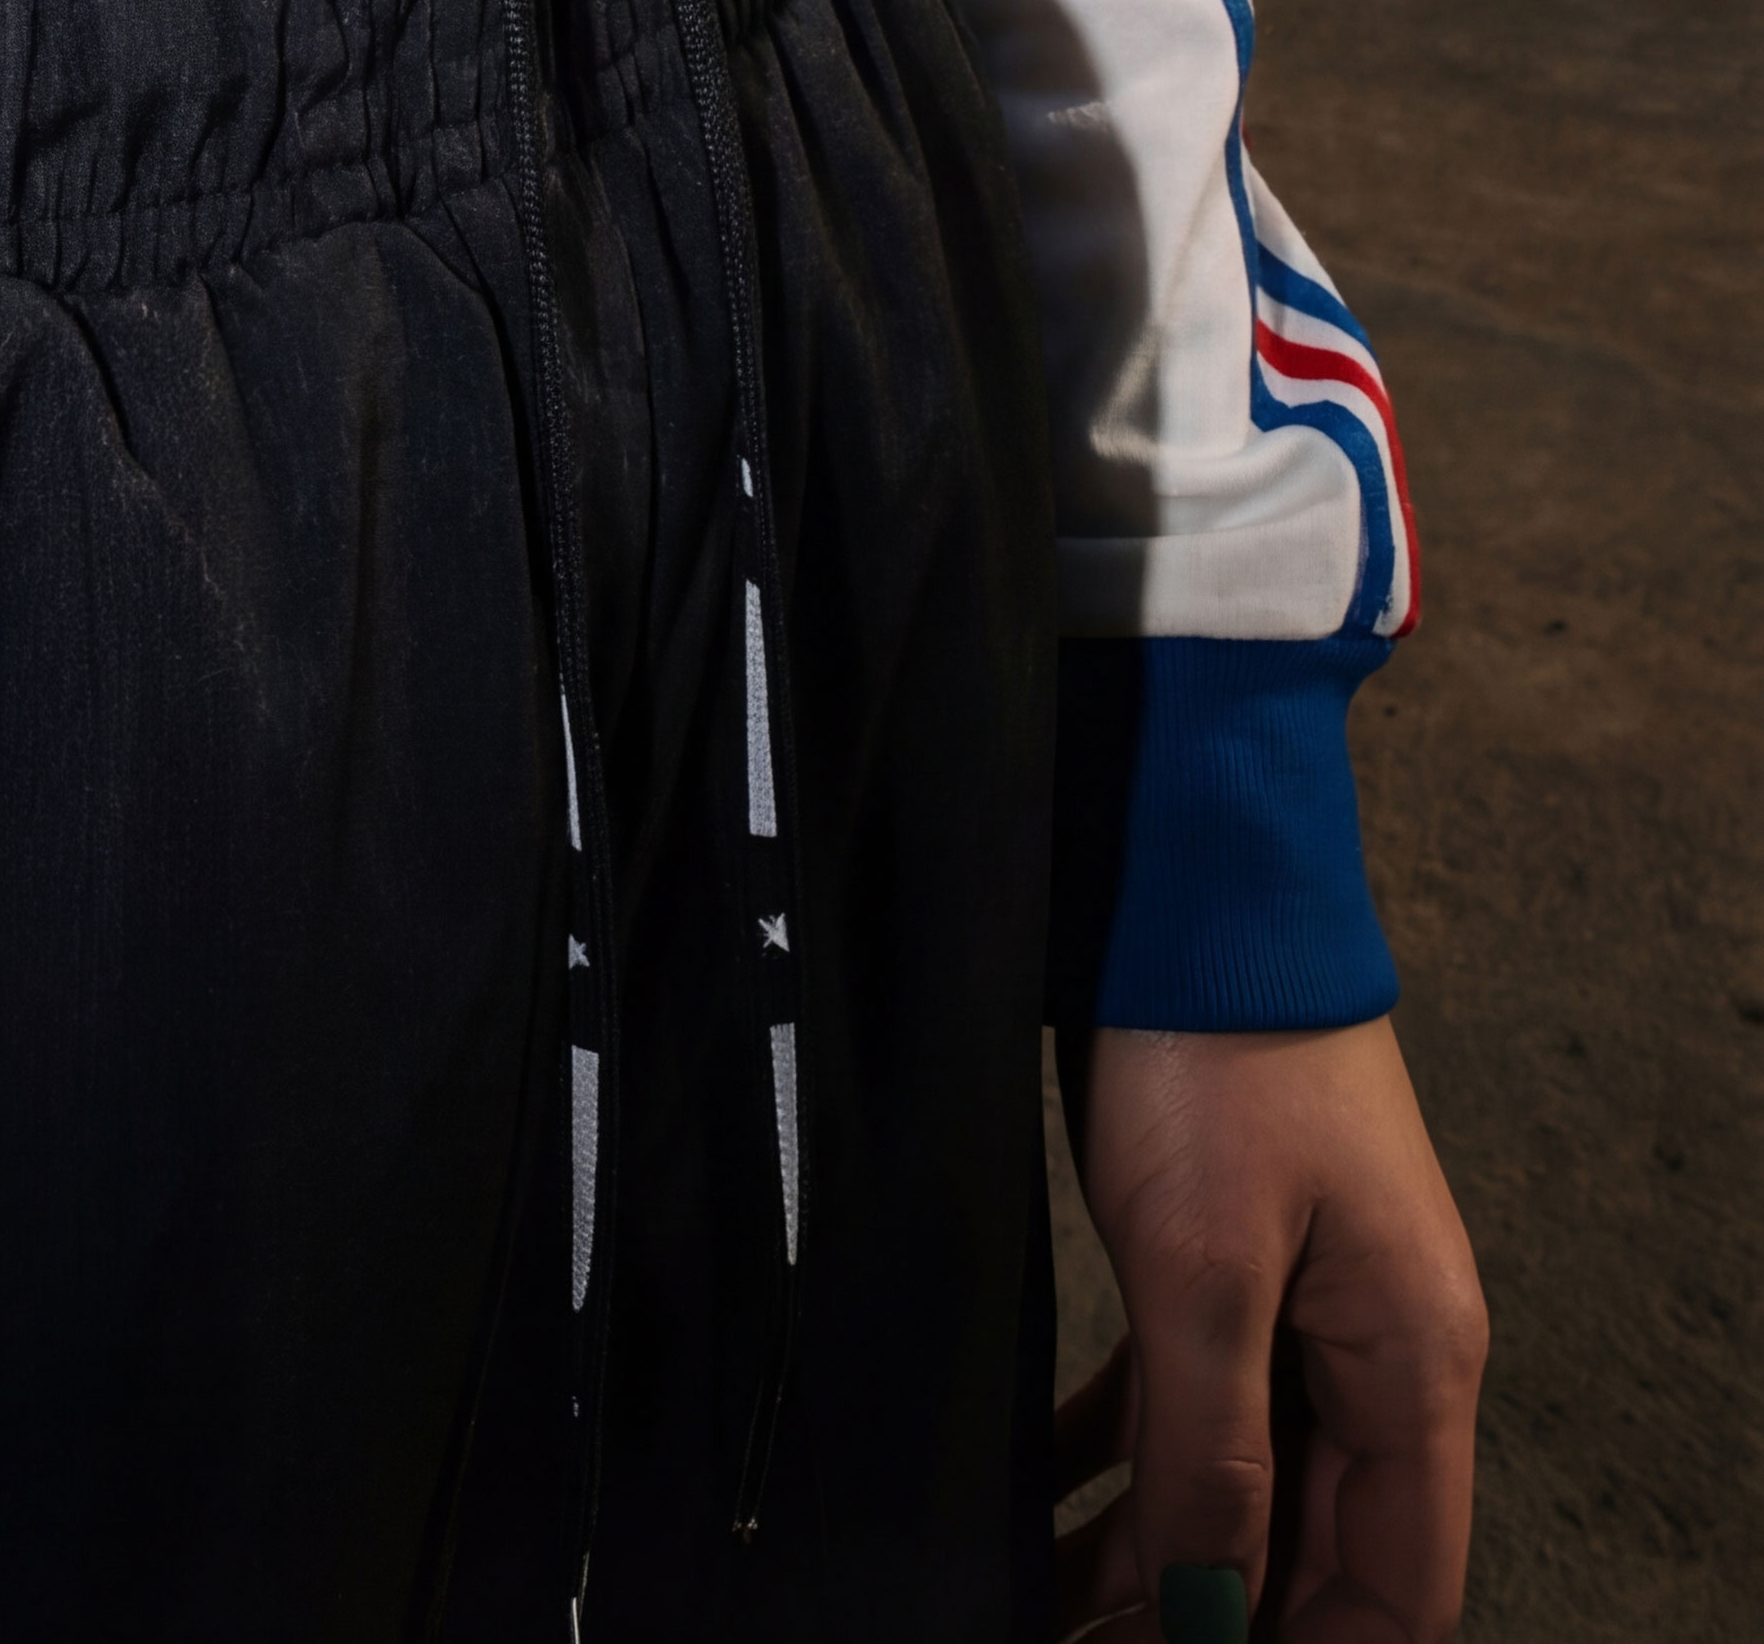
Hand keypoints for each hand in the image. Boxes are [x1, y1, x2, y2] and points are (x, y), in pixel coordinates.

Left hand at [1054, 1019, 1485, 1640]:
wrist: (1193, 887)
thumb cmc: (1216, 1050)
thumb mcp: (1204, 1264)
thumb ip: (1214, 1449)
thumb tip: (1210, 1613)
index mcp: (1411, 1367)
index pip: (1398, 1591)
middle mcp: (1379, 1351)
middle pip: (1320, 1547)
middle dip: (1216, 1619)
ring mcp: (1309, 1302)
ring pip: (1244, 1476)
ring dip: (1155, 1547)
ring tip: (1049, 1603)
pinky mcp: (1240, 1255)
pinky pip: (1195, 1397)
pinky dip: (1127, 1454)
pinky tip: (1047, 1490)